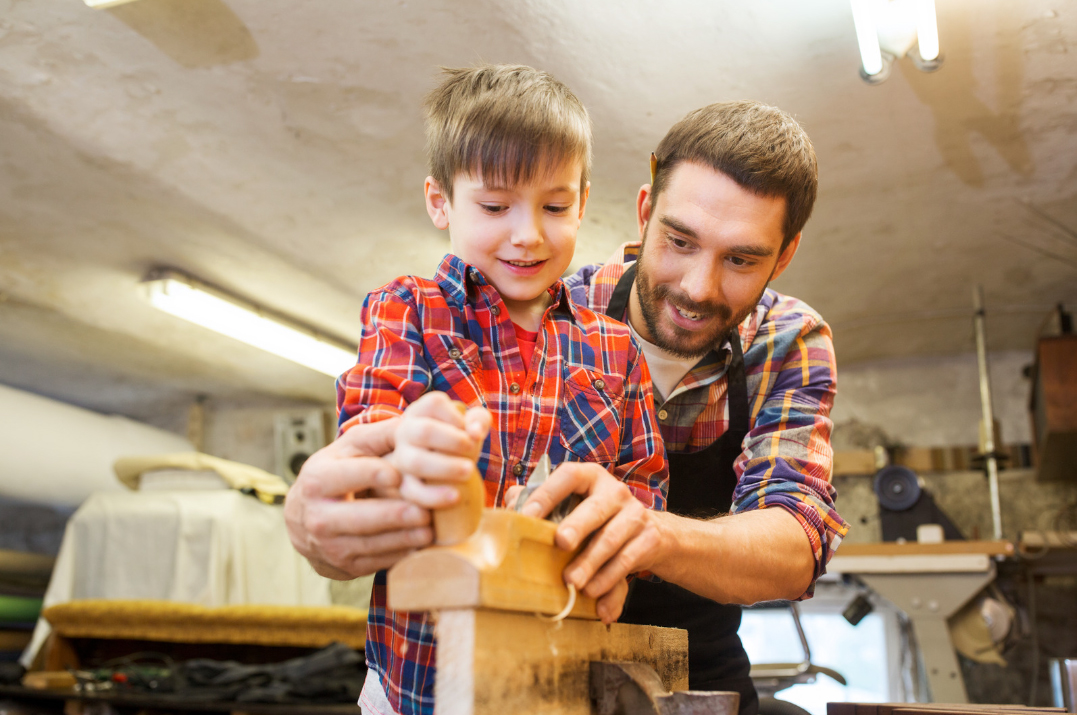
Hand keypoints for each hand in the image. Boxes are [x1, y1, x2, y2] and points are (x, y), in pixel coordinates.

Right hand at [284, 418, 436, 578]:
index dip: (374, 474)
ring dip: (403, 538)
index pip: (348, 476)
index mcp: (317, 479)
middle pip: (360, 518)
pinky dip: (400, 554)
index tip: (399, 475)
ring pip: (370, 544)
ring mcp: (329, 544)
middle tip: (427, 511)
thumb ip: (380, 435)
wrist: (305, 517)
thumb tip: (415, 423)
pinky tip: (420, 545)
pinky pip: (375, 562)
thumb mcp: (350, 449)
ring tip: (430, 529)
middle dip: (394, 515)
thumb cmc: (336, 473)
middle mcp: (318, 515)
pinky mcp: (344, 566)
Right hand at [390, 392, 490, 507]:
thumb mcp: (472, 426)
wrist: (446, 474)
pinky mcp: (402, 484)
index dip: (456, 417)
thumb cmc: (460, 442)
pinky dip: (435, 496)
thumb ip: (479, 420)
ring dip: (446, 467)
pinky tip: (457, 496)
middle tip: (473, 448)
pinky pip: (413, 492)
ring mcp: (401, 457)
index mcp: (421, 411)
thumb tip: (474, 433)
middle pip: (425, 431)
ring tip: (469, 471)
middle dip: (453, 441)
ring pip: (416, 462)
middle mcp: (406, 431)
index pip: (434, 404)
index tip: (471, 430)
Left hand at [513, 462, 662, 623]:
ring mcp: (635, 514)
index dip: (547, 494)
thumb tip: (510, 507)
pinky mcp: (649, 539)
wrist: (651, 534)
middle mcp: (614, 491)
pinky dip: (608, 582)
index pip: (569, 476)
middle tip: (560, 544)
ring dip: (590, 563)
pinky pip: (627, 562)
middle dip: (577, 526)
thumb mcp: (573, 506)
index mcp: (590, 477)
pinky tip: (593, 596)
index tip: (527, 516)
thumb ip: (541, 503)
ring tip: (572, 583)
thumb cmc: (597, 519)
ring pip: (611, 540)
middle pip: (595, 509)